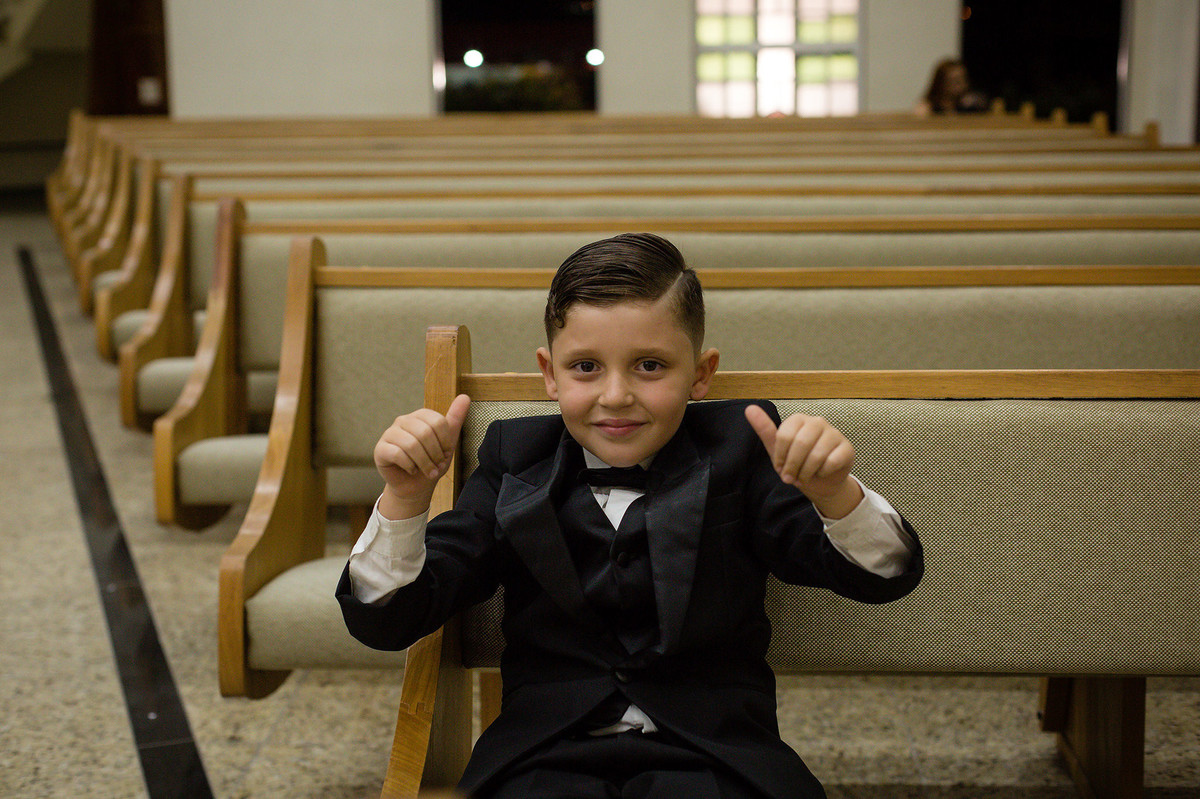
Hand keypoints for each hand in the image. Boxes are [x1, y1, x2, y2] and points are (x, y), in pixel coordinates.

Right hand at [374, 394, 470, 518]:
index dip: (445, 441)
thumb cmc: (431, 462)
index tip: (446, 453)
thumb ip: (455, 419)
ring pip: (411, 444)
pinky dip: (410, 466)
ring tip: (428, 471)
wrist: (415, 486)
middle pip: (425, 433)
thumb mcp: (447, 442)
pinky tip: (412, 470)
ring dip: (424, 463)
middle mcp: (403, 421)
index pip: (438, 422)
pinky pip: (397, 454)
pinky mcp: (380, 449)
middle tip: (437, 466)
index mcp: (420, 416)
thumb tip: (465, 397)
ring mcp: (390, 434)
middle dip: (435, 454)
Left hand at [744, 404, 862, 517]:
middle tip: (791, 477)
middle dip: (793, 466)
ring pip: (816, 455)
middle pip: (800, 444)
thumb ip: (765, 429)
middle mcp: (817, 422)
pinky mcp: (847, 448)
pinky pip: (831, 462)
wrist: (821, 482)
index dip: (780, 457)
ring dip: (806, 473)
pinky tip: (822, 473)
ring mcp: (834, 434)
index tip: (780, 467)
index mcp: (799, 419)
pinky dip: (823, 473)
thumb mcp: (777, 450)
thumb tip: (749, 408)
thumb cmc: (798, 463)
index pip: (783, 436)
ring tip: (804, 478)